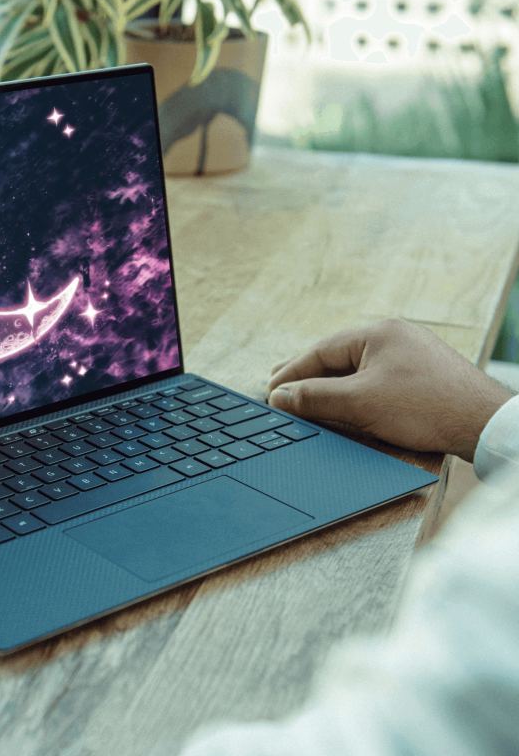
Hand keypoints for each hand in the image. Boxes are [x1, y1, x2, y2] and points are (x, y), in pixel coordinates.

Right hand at [266, 319, 512, 460]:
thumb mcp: (359, 403)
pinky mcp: (423, 376)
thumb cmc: (426, 408)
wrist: (484, 423)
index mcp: (378, 332)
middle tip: (277, 388)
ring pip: (356, 369)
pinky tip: (345, 405)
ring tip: (306, 398)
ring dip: (329, 385)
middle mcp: (395, 337)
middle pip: (337, 356)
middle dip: (306, 375)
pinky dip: (353, 392)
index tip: (270, 392)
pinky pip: (376, 379)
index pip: (320, 351)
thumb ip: (314, 397)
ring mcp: (412, 355)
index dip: (291, 373)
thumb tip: (279, 396)